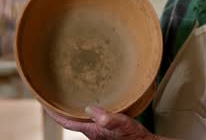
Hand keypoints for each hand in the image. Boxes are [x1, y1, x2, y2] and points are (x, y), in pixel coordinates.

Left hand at [45, 106, 163, 139]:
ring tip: (69, 96)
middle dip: (61, 109)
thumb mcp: (123, 124)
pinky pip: (90, 118)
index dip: (54, 112)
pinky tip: (92, 103)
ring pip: (80, 119)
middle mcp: (92, 131)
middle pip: (70, 120)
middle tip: (54, 95)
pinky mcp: (105, 129)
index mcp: (92, 130)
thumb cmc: (134, 136)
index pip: (66, 122)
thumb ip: (107, 118)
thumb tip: (89, 109)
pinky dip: (86, 110)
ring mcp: (98, 131)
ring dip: (73, 109)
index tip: (44, 102)